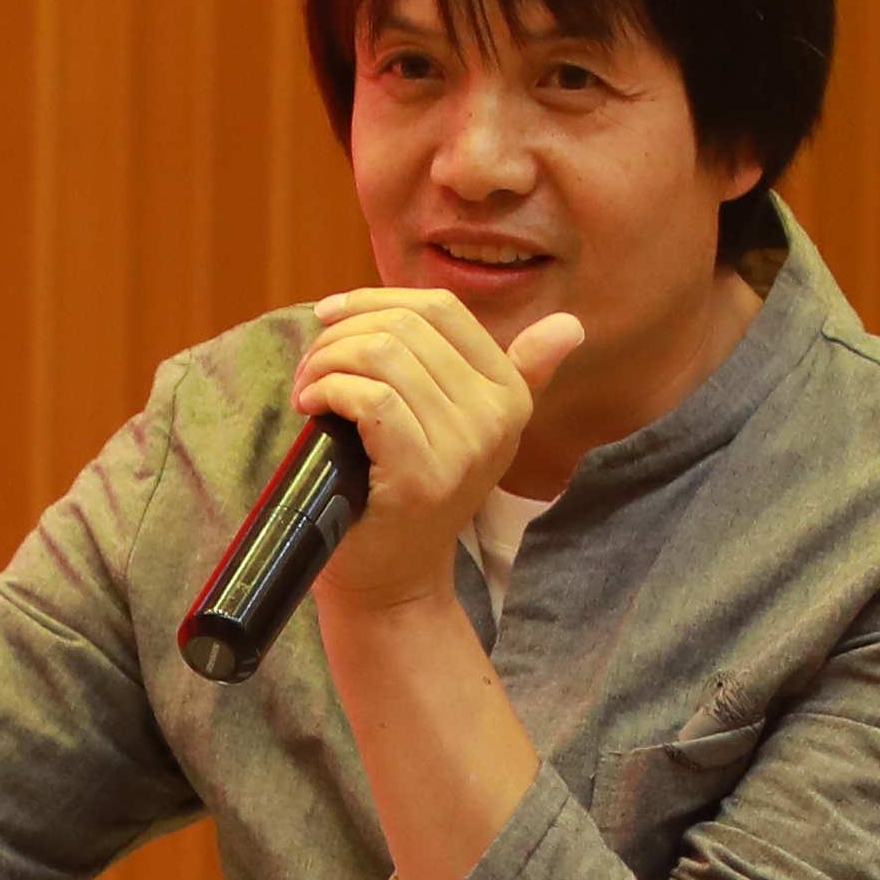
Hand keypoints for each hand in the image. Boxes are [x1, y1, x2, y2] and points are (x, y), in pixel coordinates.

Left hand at [290, 287, 591, 620]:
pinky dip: (329, 391)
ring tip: (309, 390)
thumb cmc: (411, 492)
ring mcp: (463, 447)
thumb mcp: (466, 427)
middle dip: (340, 335)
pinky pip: (372, 399)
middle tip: (311, 369)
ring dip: (326, 363)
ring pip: (382, 357)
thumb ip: (514, 372)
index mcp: (510, 393)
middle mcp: (497, 416)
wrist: (395, 580)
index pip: (441, 309)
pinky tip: (313, 407)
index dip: (376, 299)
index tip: (330, 315)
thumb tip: (569, 326)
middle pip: (405, 328)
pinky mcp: (422, 476)